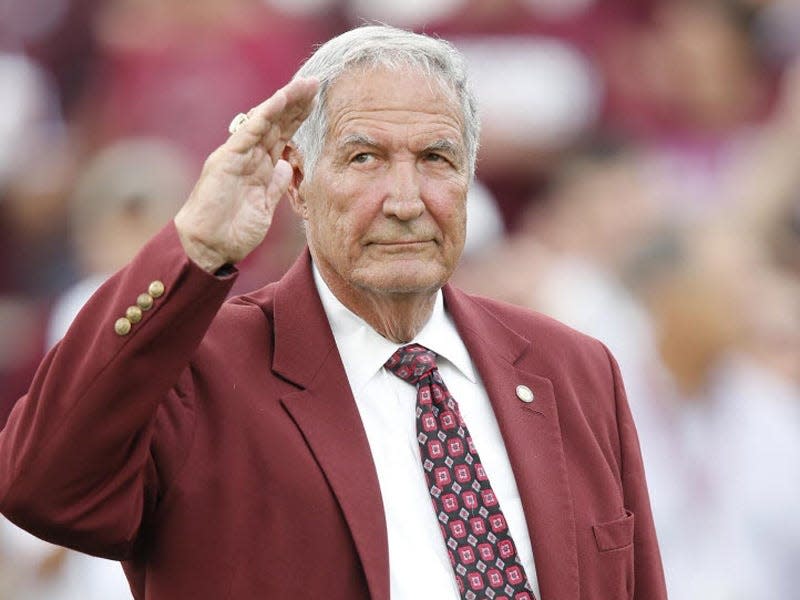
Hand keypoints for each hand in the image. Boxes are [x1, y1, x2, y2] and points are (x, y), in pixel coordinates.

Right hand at [174, 77, 318, 272]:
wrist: (209, 246)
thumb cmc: (233, 230)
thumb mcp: (265, 205)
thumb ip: (275, 183)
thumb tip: (287, 164)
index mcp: (258, 165)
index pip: (281, 134)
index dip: (298, 118)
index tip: (318, 102)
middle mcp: (247, 155)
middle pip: (276, 123)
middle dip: (296, 103)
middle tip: (316, 83)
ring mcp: (237, 155)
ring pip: (264, 121)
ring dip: (285, 101)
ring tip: (304, 85)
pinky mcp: (227, 159)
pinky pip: (249, 132)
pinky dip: (265, 114)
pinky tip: (281, 99)